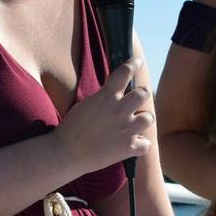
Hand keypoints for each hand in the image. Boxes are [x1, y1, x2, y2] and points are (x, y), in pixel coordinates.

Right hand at [53, 57, 152, 172]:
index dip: (133, 64)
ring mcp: (126, 129)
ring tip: (135, 123)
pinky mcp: (127, 148)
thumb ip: (104, 97)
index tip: (137, 62)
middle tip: (135, 100)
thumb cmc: (72, 128)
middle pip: (144, 93)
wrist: (66, 153)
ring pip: (149, 117)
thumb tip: (115, 91)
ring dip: (143, 119)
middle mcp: (119, 110)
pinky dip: (140, 144)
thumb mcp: (86, 104)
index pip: (125, 71)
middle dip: (141, 95)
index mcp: (106, 96)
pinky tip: (132, 144)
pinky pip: (146, 144)